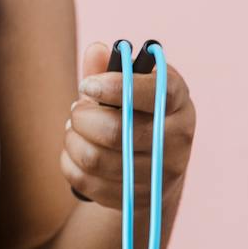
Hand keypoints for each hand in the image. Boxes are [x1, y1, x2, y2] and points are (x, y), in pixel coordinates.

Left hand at [61, 41, 195, 208]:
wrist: (152, 165)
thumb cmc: (135, 113)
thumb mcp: (128, 87)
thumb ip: (109, 68)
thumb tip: (96, 50)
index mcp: (177, 99)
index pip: (152, 91)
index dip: (113, 87)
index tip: (87, 85)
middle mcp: (177, 137)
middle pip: (115, 131)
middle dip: (82, 118)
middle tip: (75, 111)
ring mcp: (160, 173)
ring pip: (96, 159)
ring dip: (72, 141)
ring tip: (72, 130)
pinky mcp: (138, 198)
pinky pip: (87, 182)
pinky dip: (70, 164)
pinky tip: (74, 152)